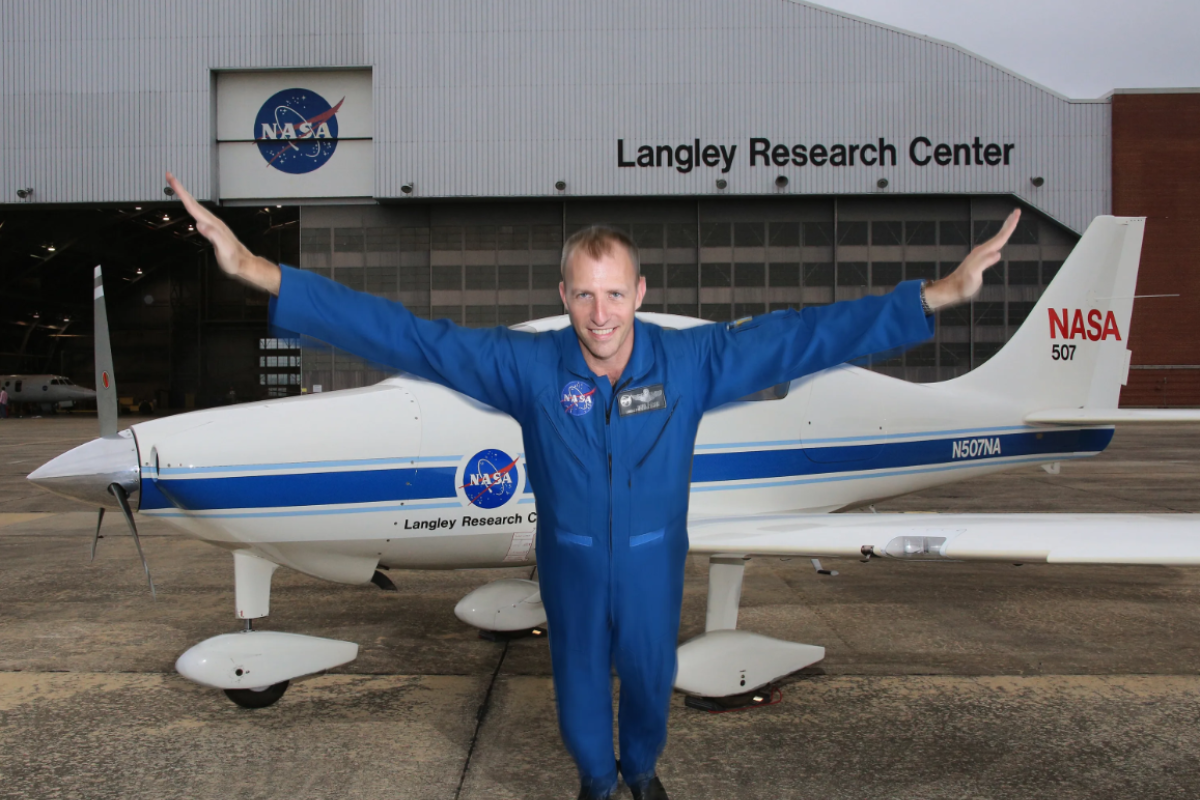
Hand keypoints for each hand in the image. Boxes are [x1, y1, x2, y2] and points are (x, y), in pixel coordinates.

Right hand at [165, 172, 281, 294]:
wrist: (245, 264)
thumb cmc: (234, 260)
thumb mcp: (224, 250)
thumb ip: (214, 236)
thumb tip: (200, 224)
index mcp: (212, 224)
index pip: (193, 206)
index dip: (181, 192)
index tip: (172, 180)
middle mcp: (213, 221)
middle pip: (193, 202)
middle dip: (180, 189)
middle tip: (169, 177)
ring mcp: (214, 224)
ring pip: (196, 206)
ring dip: (185, 196)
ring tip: (176, 187)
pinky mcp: (214, 229)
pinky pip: (199, 214)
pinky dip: (192, 207)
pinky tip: (190, 207)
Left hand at [923, 208, 1019, 310]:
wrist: (952, 289)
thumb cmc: (962, 285)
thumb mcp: (973, 275)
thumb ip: (983, 263)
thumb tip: (997, 253)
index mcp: (983, 253)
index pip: (1000, 237)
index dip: (1010, 226)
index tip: (1016, 214)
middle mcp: (982, 251)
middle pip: (999, 235)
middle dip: (1008, 223)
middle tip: (1016, 212)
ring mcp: (980, 254)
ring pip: (996, 239)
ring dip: (1004, 230)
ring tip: (1011, 222)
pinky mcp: (980, 259)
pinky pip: (993, 246)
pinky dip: (999, 240)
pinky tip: (1000, 242)